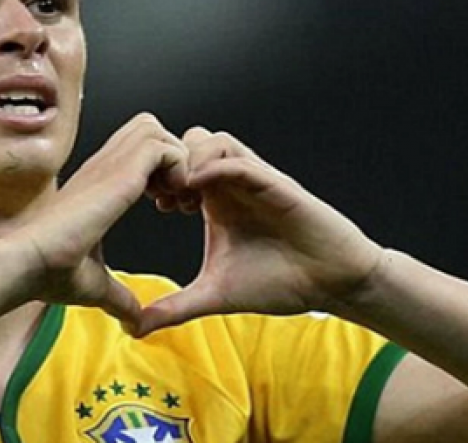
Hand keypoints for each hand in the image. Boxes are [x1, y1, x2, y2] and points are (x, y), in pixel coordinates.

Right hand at [18, 113, 187, 327]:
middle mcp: (102, 168)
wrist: (24, 265)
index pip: (135, 151)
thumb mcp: (95, 287)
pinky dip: (178, 167)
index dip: (161, 172)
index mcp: (97, 186)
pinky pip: (164, 146)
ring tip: (175, 197)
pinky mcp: (117, 172)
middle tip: (176, 197)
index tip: (168, 207)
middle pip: (148, 128)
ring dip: (176, 159)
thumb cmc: (48, 274)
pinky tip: (171, 201)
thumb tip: (134, 324)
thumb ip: (119, 298)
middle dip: (172, 157)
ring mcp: (108, 165)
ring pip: (156, 129)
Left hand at [135, 127, 383, 335]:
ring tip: (182, 202)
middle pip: (186, 141)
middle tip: (161, 200)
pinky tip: (199, 199)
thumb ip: (176, 307)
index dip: (154, 178)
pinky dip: (214, 168)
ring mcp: (252, 179)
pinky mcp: (273, 183)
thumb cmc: (280, 282)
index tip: (148, 206)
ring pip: (210, 139)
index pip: (175, 164)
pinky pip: (237, 158)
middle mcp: (230, 183)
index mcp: (214, 199)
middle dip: (167, 166)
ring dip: (189, 163)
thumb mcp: (215, 295)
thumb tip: (137, 329)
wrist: (330, 283)